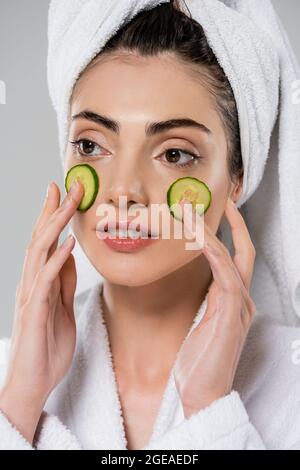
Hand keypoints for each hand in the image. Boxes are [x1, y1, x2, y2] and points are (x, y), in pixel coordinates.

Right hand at [0, 178, 83, 443]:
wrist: (34, 382)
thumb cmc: (47, 347)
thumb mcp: (62, 308)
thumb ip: (64, 283)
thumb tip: (71, 255)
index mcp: (39, 282)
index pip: (45, 242)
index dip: (53, 217)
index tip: (63, 193)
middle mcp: (32, 283)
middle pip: (40, 239)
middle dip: (53, 211)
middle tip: (65, 186)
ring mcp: (31, 296)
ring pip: (40, 253)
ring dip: (55, 227)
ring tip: (69, 204)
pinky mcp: (36, 311)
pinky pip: (47, 281)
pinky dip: (58, 260)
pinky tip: (68, 245)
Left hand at [173, 198, 256, 418]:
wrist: (202, 394)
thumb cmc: (198, 362)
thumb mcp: (201, 324)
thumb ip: (206, 303)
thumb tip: (200, 283)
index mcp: (234, 301)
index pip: (237, 258)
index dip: (231, 232)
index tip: (219, 212)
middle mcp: (242, 300)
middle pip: (243, 251)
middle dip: (233, 223)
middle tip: (219, 200)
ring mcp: (239, 307)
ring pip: (231, 258)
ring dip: (212, 233)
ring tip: (193, 213)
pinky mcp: (231, 315)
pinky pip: (225, 275)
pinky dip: (213, 253)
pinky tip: (200, 238)